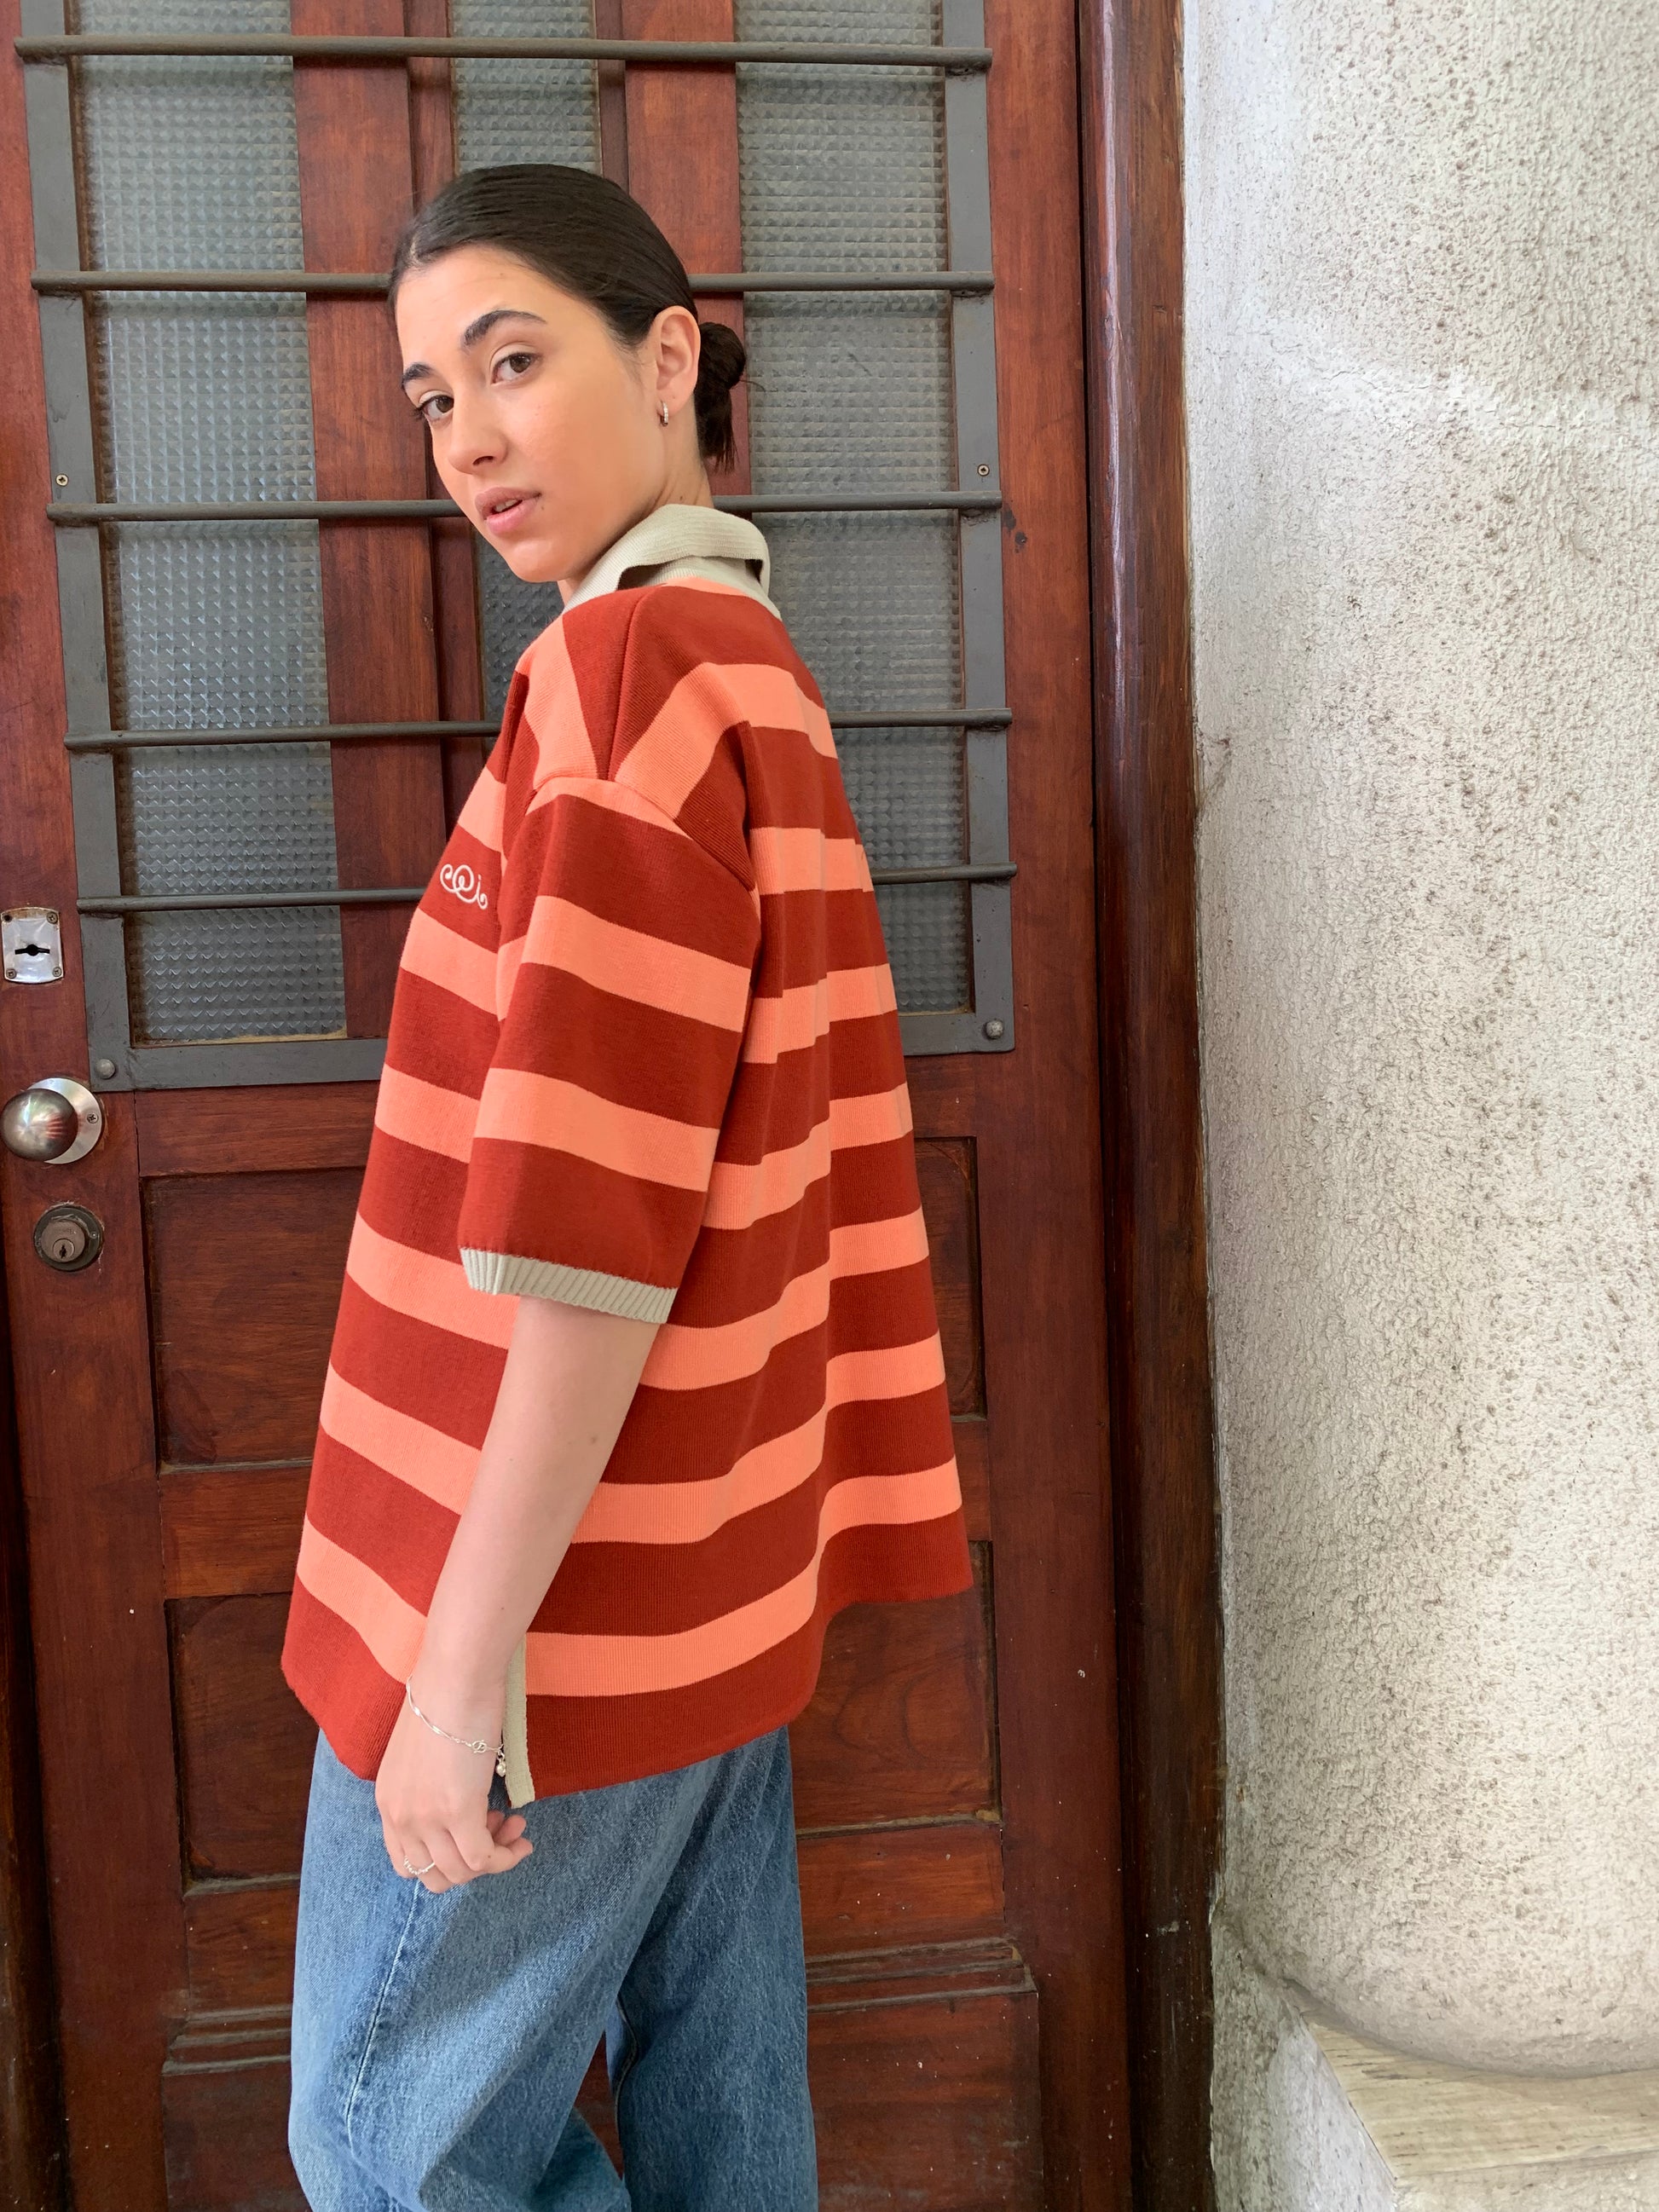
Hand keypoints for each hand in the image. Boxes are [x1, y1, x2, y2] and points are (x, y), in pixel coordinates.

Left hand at [374, 1677, 532, 1893]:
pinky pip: (484, 1858)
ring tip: (516, 1829)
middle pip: (433, 1876)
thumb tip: (461, 1797)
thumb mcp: (422, 1751)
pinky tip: (521, 1838)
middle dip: (469, 1865)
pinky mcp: (459, 1811)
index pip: (406, 1863)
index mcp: (388, 1801)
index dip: (444, 1858)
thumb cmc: (446, 1694)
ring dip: (494, 1859)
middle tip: (498, 1829)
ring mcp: (427, 1817)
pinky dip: (505, 1857)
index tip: (473, 1829)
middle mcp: (401, 1816)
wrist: (457, 1672)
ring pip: (461, 1872)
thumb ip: (428, 1784)